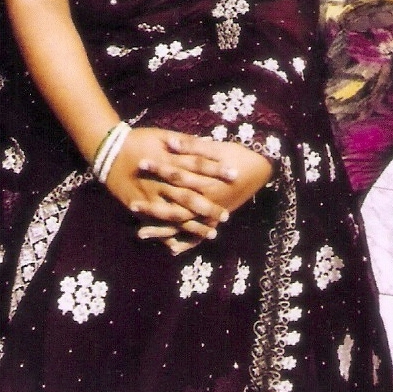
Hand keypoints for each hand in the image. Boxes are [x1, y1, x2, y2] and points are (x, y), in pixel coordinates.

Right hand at [103, 127, 236, 244]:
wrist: (109, 150)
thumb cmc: (139, 140)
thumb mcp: (162, 135)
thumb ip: (185, 142)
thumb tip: (208, 142)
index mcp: (169, 159)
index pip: (198, 165)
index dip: (216, 170)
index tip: (235, 175)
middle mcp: (161, 180)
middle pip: (189, 195)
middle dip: (208, 206)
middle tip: (226, 215)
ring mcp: (150, 195)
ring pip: (176, 214)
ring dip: (194, 225)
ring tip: (213, 233)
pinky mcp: (140, 206)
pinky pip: (155, 223)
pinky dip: (167, 235)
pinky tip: (180, 247)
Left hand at [133, 134, 274, 254]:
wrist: (260, 167)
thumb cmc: (237, 154)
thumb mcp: (216, 147)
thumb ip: (192, 146)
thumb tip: (171, 143)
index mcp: (205, 180)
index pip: (176, 175)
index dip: (158, 170)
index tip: (140, 166)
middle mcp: (207, 200)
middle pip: (175, 205)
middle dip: (153, 207)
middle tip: (132, 206)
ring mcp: (211, 213)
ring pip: (183, 225)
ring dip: (162, 230)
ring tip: (140, 233)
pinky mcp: (215, 219)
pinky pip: (199, 236)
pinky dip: (185, 243)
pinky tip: (170, 248)